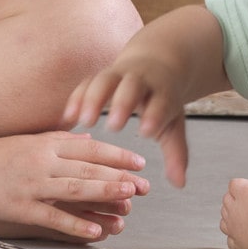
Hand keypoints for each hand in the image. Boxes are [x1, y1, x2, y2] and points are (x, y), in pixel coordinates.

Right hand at [0, 132, 149, 241]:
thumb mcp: (33, 140)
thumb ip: (63, 140)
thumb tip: (90, 140)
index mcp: (49, 143)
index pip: (91, 148)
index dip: (118, 156)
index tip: (140, 163)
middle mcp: (44, 162)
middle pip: (89, 169)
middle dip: (119, 177)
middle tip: (144, 186)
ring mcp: (33, 186)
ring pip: (75, 190)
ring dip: (104, 196)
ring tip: (128, 201)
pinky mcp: (21, 208)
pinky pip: (53, 217)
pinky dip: (75, 224)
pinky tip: (96, 231)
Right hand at [63, 58, 190, 188]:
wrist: (154, 65)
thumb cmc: (162, 102)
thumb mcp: (173, 125)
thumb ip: (176, 154)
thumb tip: (179, 184)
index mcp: (163, 91)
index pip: (161, 101)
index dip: (155, 115)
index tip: (146, 132)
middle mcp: (141, 79)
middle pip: (132, 86)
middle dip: (123, 103)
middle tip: (114, 125)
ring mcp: (119, 75)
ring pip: (106, 80)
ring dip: (94, 99)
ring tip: (85, 122)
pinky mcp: (100, 76)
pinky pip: (86, 83)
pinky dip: (78, 98)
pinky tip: (68, 118)